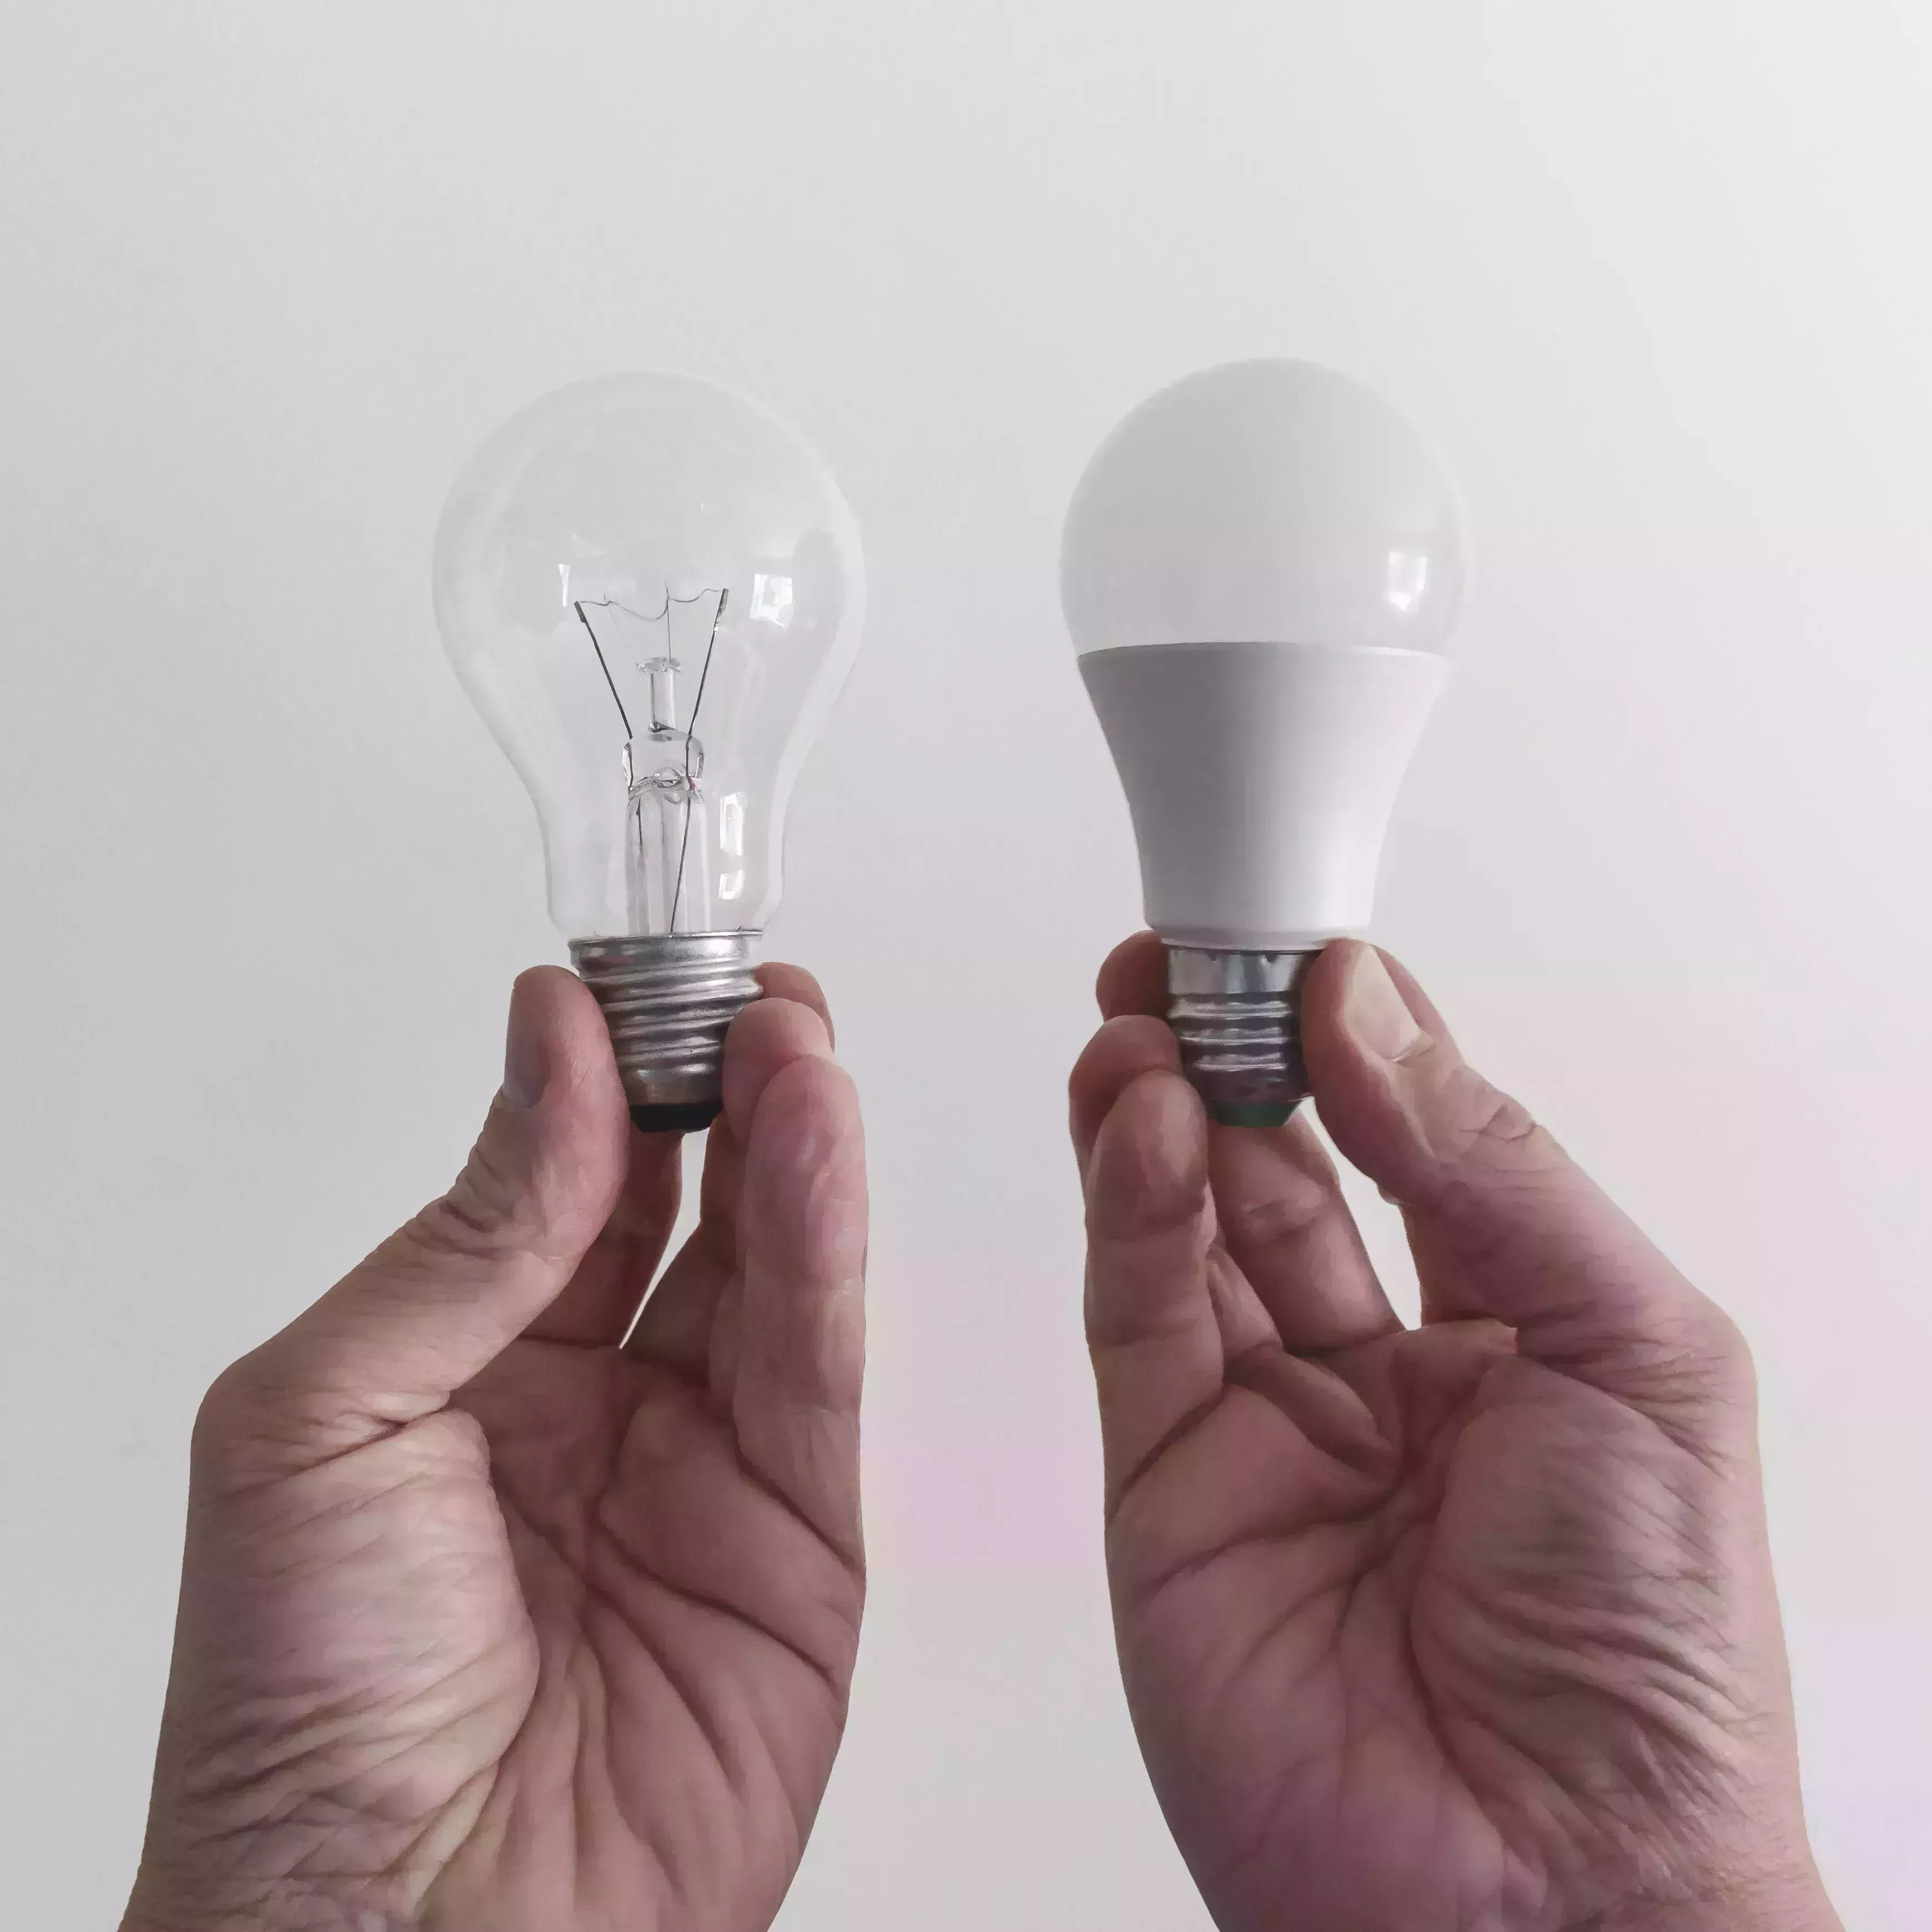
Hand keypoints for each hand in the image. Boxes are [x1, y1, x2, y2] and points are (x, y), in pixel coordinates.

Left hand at [124, 963, 865, 1931]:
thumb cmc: (304, 1703)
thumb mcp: (327, 1414)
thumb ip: (472, 1230)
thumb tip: (549, 1047)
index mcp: (458, 1371)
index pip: (553, 1184)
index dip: (598, 1075)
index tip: (624, 983)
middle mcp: (588, 1405)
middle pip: (679, 1206)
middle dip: (712, 1088)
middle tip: (735, 989)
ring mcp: (699, 1466)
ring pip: (764, 1263)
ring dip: (786, 1138)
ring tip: (787, 1035)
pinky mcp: (798, 1533)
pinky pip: (814, 1358)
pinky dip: (826, 1238)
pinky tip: (818, 1136)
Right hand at [1071, 934, 1838, 1931]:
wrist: (1553, 1899)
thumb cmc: (1654, 1659)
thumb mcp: (1635, 1354)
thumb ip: (1488, 1171)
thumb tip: (1370, 1015)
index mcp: (1514, 1331)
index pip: (1413, 1137)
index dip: (1355, 1033)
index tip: (1308, 947)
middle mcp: (1380, 1370)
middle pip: (1283, 1164)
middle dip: (1235, 1051)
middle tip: (1196, 955)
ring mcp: (1264, 1425)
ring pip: (1187, 1223)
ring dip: (1164, 1106)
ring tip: (1151, 1018)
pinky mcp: (1167, 1484)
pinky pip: (1138, 1314)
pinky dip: (1129, 1206)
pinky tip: (1144, 1122)